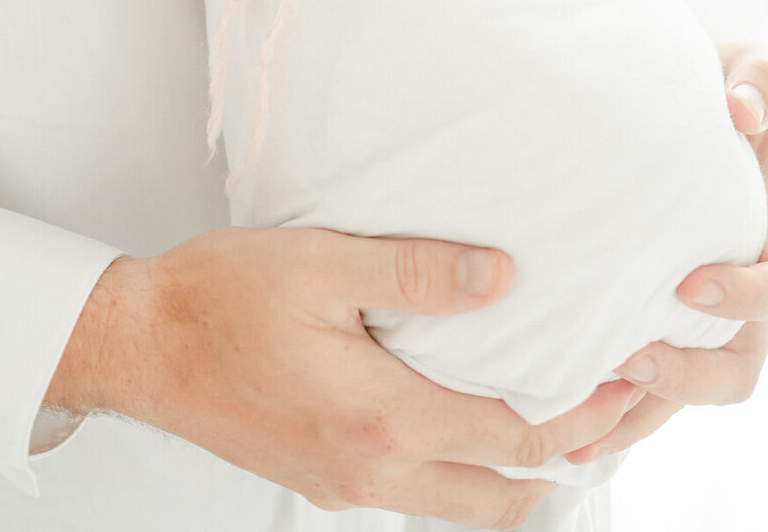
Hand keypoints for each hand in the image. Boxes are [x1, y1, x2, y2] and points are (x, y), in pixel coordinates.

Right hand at [46, 226, 642, 526]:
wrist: (139, 346)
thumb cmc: (219, 298)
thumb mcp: (320, 262)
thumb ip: (413, 271)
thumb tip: (501, 275)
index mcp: (379, 420)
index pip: (514, 435)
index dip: (581, 409)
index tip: (628, 373)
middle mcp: (371, 471)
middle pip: (504, 494)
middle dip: (569, 455)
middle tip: (615, 406)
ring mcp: (346, 485)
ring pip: (464, 505)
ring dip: (520, 470)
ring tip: (559, 410)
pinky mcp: (326, 478)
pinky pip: (422, 490)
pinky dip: (468, 467)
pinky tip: (473, 414)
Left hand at [567, 43, 767, 464]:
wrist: (662, 100)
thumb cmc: (715, 83)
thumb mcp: (746, 66)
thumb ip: (761, 80)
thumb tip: (742, 110)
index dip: (748, 298)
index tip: (689, 284)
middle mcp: (739, 288)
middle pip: (740, 366)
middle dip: (690, 377)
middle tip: (628, 357)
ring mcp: (694, 315)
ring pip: (684, 392)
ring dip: (639, 413)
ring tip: (582, 419)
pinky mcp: (647, 320)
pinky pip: (638, 386)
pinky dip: (606, 413)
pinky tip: (558, 429)